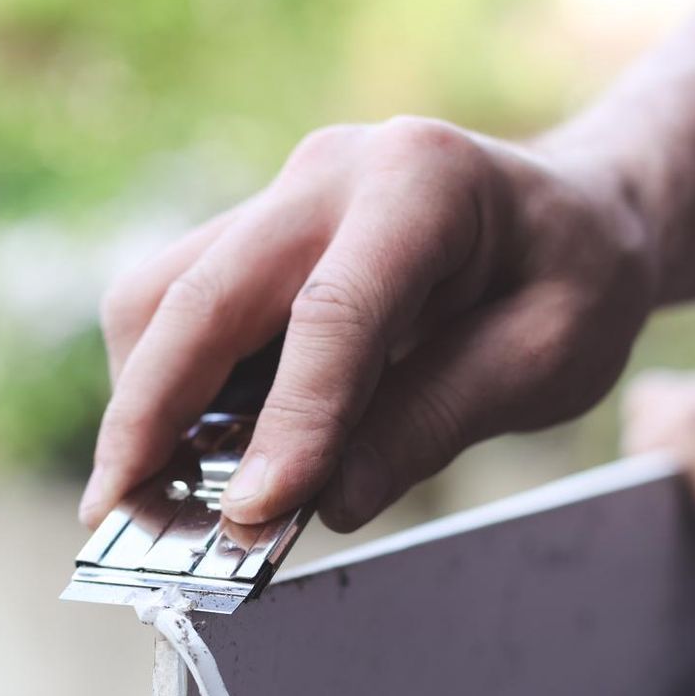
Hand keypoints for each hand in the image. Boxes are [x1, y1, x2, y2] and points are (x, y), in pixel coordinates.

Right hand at [82, 116, 656, 531]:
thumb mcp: (553, 357)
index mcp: (422, 182)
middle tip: (117, 521)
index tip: (250, 516)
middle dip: (148, 415)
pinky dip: (168, 392)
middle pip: (200, 294)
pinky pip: (175, 309)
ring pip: (160, 297)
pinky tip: (194, 461)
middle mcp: (328, 174)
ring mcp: (279, 200)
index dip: (288, 421)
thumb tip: (325, 500)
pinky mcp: (251, 237)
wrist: (571, 210)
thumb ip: (439, 418)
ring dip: (144, 404)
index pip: (333, 312)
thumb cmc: (577, 279)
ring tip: (157, 504)